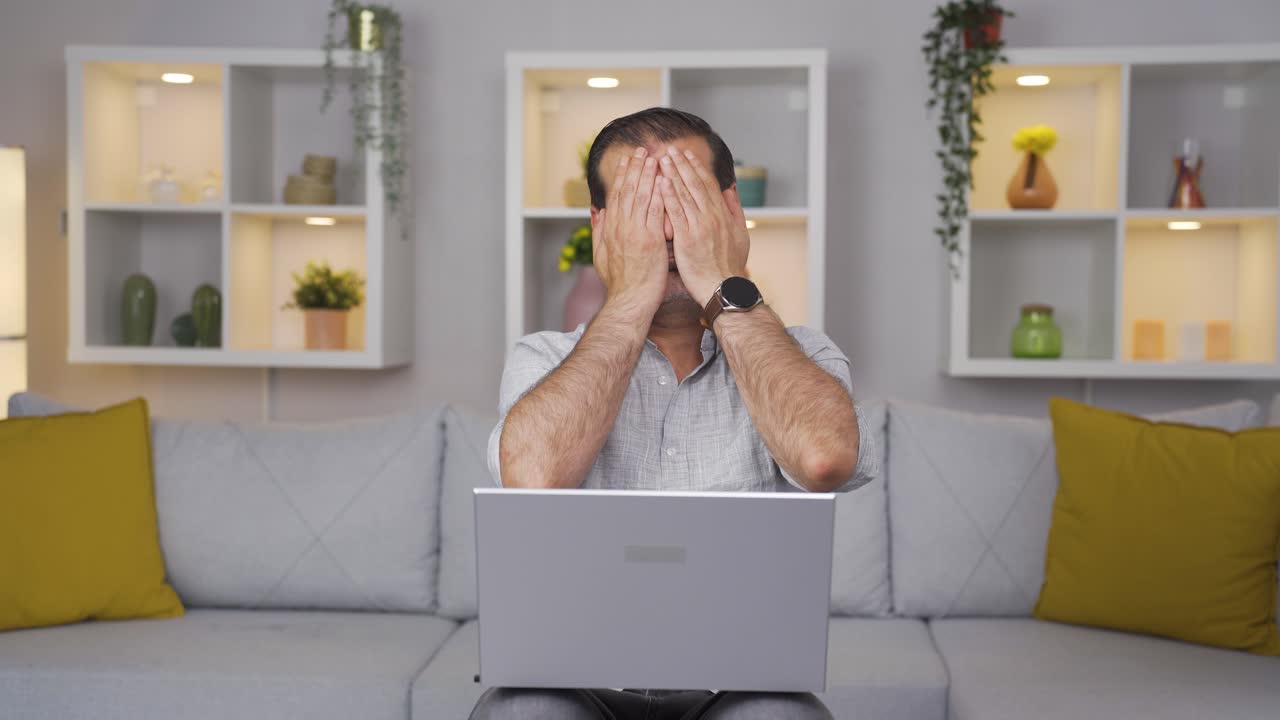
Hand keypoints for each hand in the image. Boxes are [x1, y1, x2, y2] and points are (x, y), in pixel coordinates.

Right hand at [592, 147, 667, 311]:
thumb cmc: (620, 283)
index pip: (617, 195)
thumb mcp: (601, 255)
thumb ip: (598, 230)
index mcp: (610, 229)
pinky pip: (655, 211)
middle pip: (628, 190)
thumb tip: (597, 210)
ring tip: (655, 157)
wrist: (629, 301)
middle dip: (635, 167)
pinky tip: (665, 179)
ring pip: (641, 196)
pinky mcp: (649, 240)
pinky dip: (659, 194)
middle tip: (642, 149)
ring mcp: (634, 233)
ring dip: (648, 174)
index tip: (628, 159)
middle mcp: (620, 227)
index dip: (623, 175)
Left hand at [658, 146, 749, 306]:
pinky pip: (676, 213)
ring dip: (672, 174)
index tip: (686, 154)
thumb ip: (735, 209)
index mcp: (722, 214)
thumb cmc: (730, 265)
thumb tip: (731, 189)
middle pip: (695, 184)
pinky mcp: (688, 238)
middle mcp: (712, 216)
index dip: (696, 167)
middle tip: (670, 148)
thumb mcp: (741, 235)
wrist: (724, 288)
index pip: (707, 184)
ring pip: (685, 194)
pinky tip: (660, 182)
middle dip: (682, 164)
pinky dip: (669, 196)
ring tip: (661, 158)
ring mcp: (700, 226)